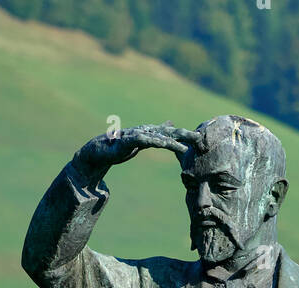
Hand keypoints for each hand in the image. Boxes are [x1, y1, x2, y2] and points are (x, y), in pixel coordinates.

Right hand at [72, 124, 201, 182]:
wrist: (98, 151)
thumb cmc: (119, 147)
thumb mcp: (142, 142)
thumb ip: (156, 135)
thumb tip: (170, 126)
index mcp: (149, 134)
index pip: (171, 134)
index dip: (185, 136)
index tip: (200, 141)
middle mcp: (145, 132)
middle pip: (169, 133)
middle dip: (185, 135)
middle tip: (200, 139)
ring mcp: (136, 135)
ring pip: (158, 137)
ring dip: (173, 140)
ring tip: (186, 145)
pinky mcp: (128, 141)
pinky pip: (144, 141)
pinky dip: (155, 141)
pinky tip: (164, 143)